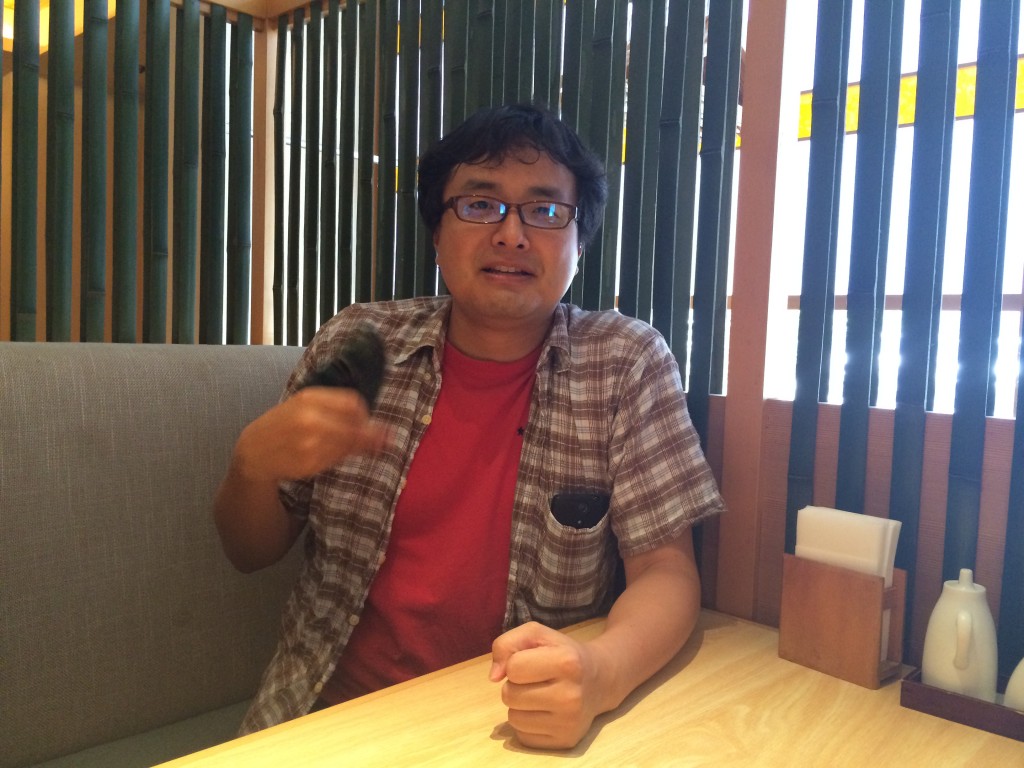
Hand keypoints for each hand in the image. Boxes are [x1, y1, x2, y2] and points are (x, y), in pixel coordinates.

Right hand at [233, 386, 389, 481]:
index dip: (364, 414)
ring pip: (349, 445)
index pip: (353, 403)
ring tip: (350, 446)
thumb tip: (374, 420)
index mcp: (309, 398)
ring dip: (358, 447)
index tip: (365, 420)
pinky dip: (342, 456)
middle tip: (378, 440)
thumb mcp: (303, 405)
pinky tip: (334, 454)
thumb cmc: (283, 424)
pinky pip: (338, 459)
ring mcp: (310, 443)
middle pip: (355, 426)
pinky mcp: (310, 464)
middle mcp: (310, 419)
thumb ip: (335, 408)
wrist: (254, 450)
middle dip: (370, 435)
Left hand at [489, 622, 608, 749]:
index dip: (515, 662)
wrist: (600, 680)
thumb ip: (507, 644)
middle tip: (537, 680)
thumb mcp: (538, 635)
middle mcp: (570, 696)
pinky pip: (523, 736)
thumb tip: (493, 677)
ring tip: (540, 695)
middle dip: (516, 685)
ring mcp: (569, 722)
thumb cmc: (563, 653)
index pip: (513, 667)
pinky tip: (544, 712)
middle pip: (509, 695)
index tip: (532, 661)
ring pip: (513, 718)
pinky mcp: (565, 741)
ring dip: (520, 705)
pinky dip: (527, 723)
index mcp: (567, 662)